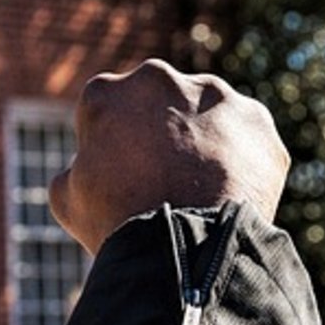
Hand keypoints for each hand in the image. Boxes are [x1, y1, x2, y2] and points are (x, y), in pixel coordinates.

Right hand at [49, 59, 289, 253]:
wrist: (185, 246)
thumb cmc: (119, 222)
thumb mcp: (68, 198)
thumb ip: (76, 167)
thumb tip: (89, 164)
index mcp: (107, 91)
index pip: (109, 111)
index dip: (115, 145)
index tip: (124, 175)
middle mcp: (160, 78)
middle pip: (161, 104)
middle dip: (163, 133)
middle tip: (166, 179)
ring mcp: (214, 94)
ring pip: (209, 116)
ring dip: (206, 143)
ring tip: (203, 191)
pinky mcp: (256, 120)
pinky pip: (248, 140)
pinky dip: (243, 162)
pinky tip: (232, 193)